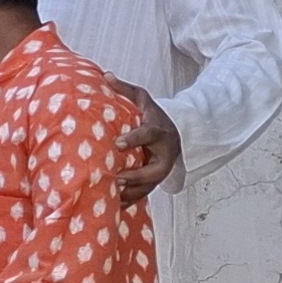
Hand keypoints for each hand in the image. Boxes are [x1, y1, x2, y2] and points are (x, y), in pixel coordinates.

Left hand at [111, 82, 180, 203]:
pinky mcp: (155, 181)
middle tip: (116, 178)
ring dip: (132, 193)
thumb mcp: (143, 99)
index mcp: (159, 131)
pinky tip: (114, 207)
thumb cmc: (153, 115)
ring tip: (112, 197)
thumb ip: (125, 89)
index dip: (134, 139)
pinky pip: (144, 194)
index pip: (149, 135)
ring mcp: (161, 170)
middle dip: (137, 176)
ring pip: (149, 187)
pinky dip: (130, 201)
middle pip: (154, 170)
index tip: (117, 143)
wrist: (176, 132)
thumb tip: (105, 75)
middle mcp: (164, 154)